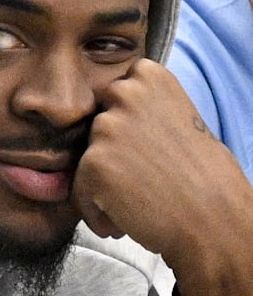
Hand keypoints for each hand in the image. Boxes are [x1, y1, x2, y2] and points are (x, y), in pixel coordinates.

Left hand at [74, 59, 252, 295]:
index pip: (112, 92)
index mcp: (151, 77)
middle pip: (96, 125)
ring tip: (142, 198)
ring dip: (105, 183)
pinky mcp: (93, 162)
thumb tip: (112, 114)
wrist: (213, 219)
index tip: (148, 143)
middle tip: (145, 175)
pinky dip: (97, 210)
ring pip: (87, 159)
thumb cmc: (203, 176)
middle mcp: (126, 93)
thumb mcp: (180, 121)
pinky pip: (81, 190)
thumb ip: (145, 111)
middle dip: (112, 150)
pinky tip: (127, 218)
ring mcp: (107, 128)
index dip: (125, 123)